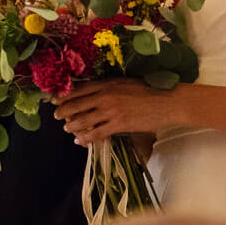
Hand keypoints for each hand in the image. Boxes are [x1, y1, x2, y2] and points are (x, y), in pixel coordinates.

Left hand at [53, 80, 176, 145]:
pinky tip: (80, 141)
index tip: (55, 100)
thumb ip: (111, 86)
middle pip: (75, 104)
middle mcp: (106, 96)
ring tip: (67, 128)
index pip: (79, 89)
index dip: (64, 96)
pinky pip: (96, 134)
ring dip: (71, 126)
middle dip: (62, 111)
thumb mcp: (127, 82)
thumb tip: (97, 92)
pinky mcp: (119, 125)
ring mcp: (112, 111)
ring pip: (82, 120)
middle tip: (56, 116)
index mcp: (108, 83)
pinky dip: (85, 138)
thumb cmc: (152, 90)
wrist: (170, 101)